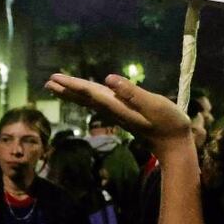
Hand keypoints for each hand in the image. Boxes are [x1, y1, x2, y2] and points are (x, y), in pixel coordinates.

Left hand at [45, 74, 191, 148]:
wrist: (174, 145)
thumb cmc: (169, 124)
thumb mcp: (154, 105)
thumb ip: (132, 93)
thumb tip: (109, 79)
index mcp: (118, 106)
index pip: (89, 93)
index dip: (72, 84)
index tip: (55, 78)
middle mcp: (114, 111)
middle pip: (85, 99)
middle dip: (67, 89)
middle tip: (48, 81)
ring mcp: (119, 114)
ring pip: (91, 102)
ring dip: (75, 94)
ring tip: (59, 87)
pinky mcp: (125, 115)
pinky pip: (100, 104)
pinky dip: (89, 97)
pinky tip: (87, 95)